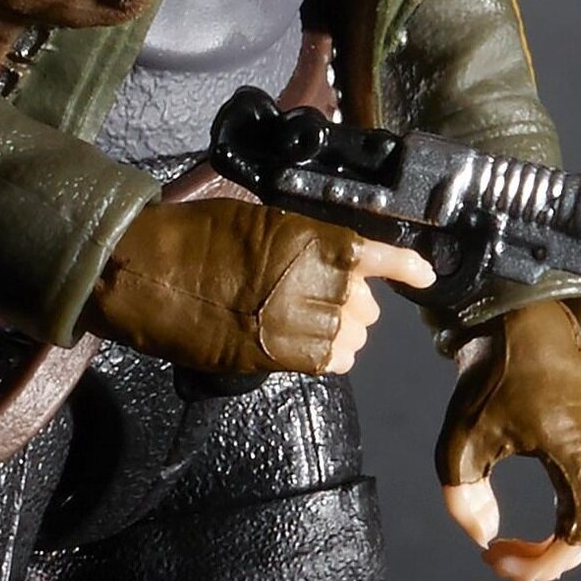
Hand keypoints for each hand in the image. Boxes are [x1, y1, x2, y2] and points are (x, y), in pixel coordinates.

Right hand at [83, 197, 434, 376]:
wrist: (153, 270)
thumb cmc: (199, 234)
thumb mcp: (260, 219)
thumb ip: (301, 240)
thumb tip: (320, 255)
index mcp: (314, 239)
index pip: (377, 257)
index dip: (406, 267)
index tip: (426, 275)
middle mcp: (319, 282)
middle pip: (364, 305)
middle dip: (349, 301)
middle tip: (315, 293)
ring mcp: (302, 323)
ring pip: (349, 338)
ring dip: (335, 331)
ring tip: (300, 320)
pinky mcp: (280, 356)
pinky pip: (329, 361)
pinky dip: (322, 355)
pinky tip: (300, 344)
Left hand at [436, 298, 580, 580]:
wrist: (517, 315)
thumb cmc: (494, 371)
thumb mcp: (464, 435)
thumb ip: (463, 495)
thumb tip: (484, 535)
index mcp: (579, 464)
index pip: (572, 544)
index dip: (534, 566)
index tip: (493, 558)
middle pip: (578, 540)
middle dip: (538, 561)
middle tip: (495, 559)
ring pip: (578, 521)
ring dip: (544, 545)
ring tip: (505, 551)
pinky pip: (575, 500)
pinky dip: (551, 523)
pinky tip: (518, 529)